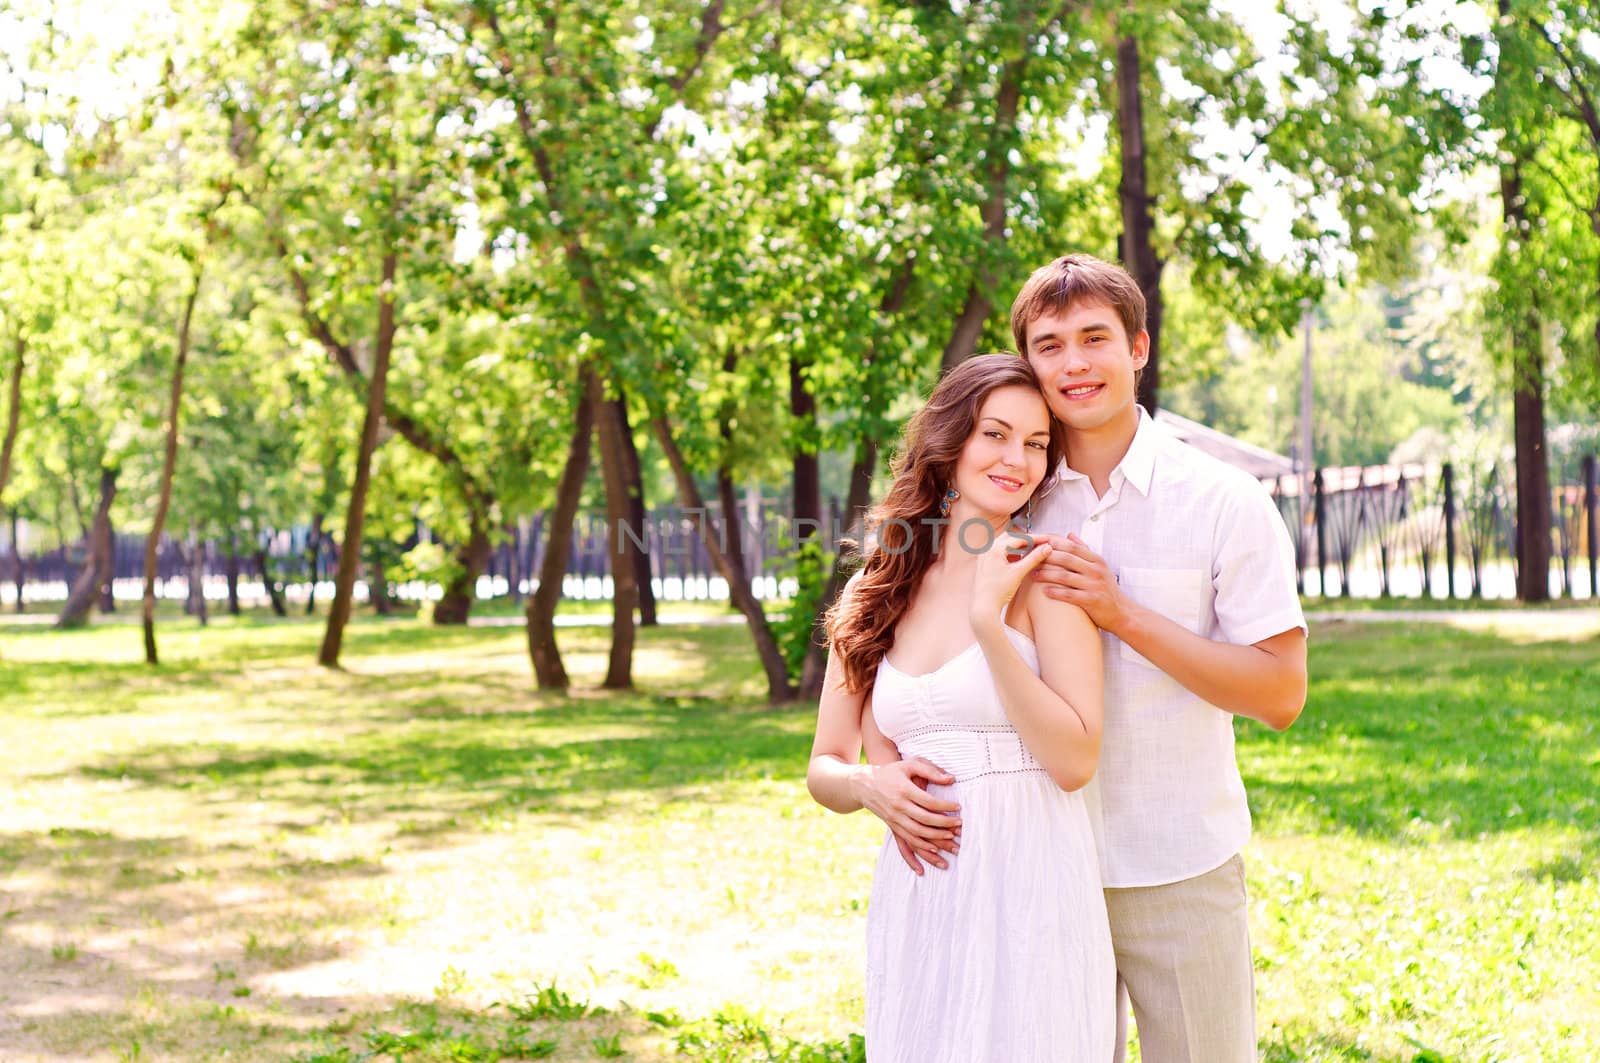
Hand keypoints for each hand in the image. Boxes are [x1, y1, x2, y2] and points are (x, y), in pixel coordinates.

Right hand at [853, 758, 961, 874]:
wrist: (864, 784)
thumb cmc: (891, 772)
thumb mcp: (909, 765)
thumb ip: (930, 770)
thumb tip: (951, 779)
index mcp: (903, 790)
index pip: (928, 801)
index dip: (945, 806)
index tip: (958, 807)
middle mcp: (898, 806)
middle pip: (925, 820)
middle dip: (945, 824)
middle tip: (960, 825)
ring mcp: (894, 818)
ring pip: (917, 834)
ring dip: (936, 839)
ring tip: (952, 839)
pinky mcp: (892, 826)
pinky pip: (906, 842)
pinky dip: (920, 849)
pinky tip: (934, 852)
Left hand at [969, 530, 1051, 628]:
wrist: (983, 607)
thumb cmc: (999, 591)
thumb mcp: (1019, 573)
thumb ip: (1034, 558)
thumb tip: (1048, 547)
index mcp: (994, 549)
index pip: (1018, 538)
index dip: (1035, 538)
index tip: (1047, 539)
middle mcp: (987, 549)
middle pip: (1010, 538)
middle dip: (1026, 540)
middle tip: (1040, 543)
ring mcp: (983, 556)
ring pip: (1004, 544)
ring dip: (1018, 546)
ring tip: (1032, 550)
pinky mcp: (983, 563)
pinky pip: (999, 552)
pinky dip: (1010, 553)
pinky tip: (1020, 559)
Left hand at [1032, 533, 1128, 630]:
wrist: (1121, 612)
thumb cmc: (1106, 589)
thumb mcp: (1098, 566)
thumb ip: (1083, 550)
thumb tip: (1069, 535)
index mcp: (1096, 560)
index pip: (1072, 547)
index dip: (1054, 544)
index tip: (1039, 544)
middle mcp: (1096, 570)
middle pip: (1067, 559)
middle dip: (1047, 557)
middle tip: (1031, 558)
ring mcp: (1094, 585)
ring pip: (1066, 576)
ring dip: (1047, 575)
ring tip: (1033, 574)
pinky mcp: (1092, 600)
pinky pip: (1070, 595)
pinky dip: (1056, 592)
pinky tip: (1045, 591)